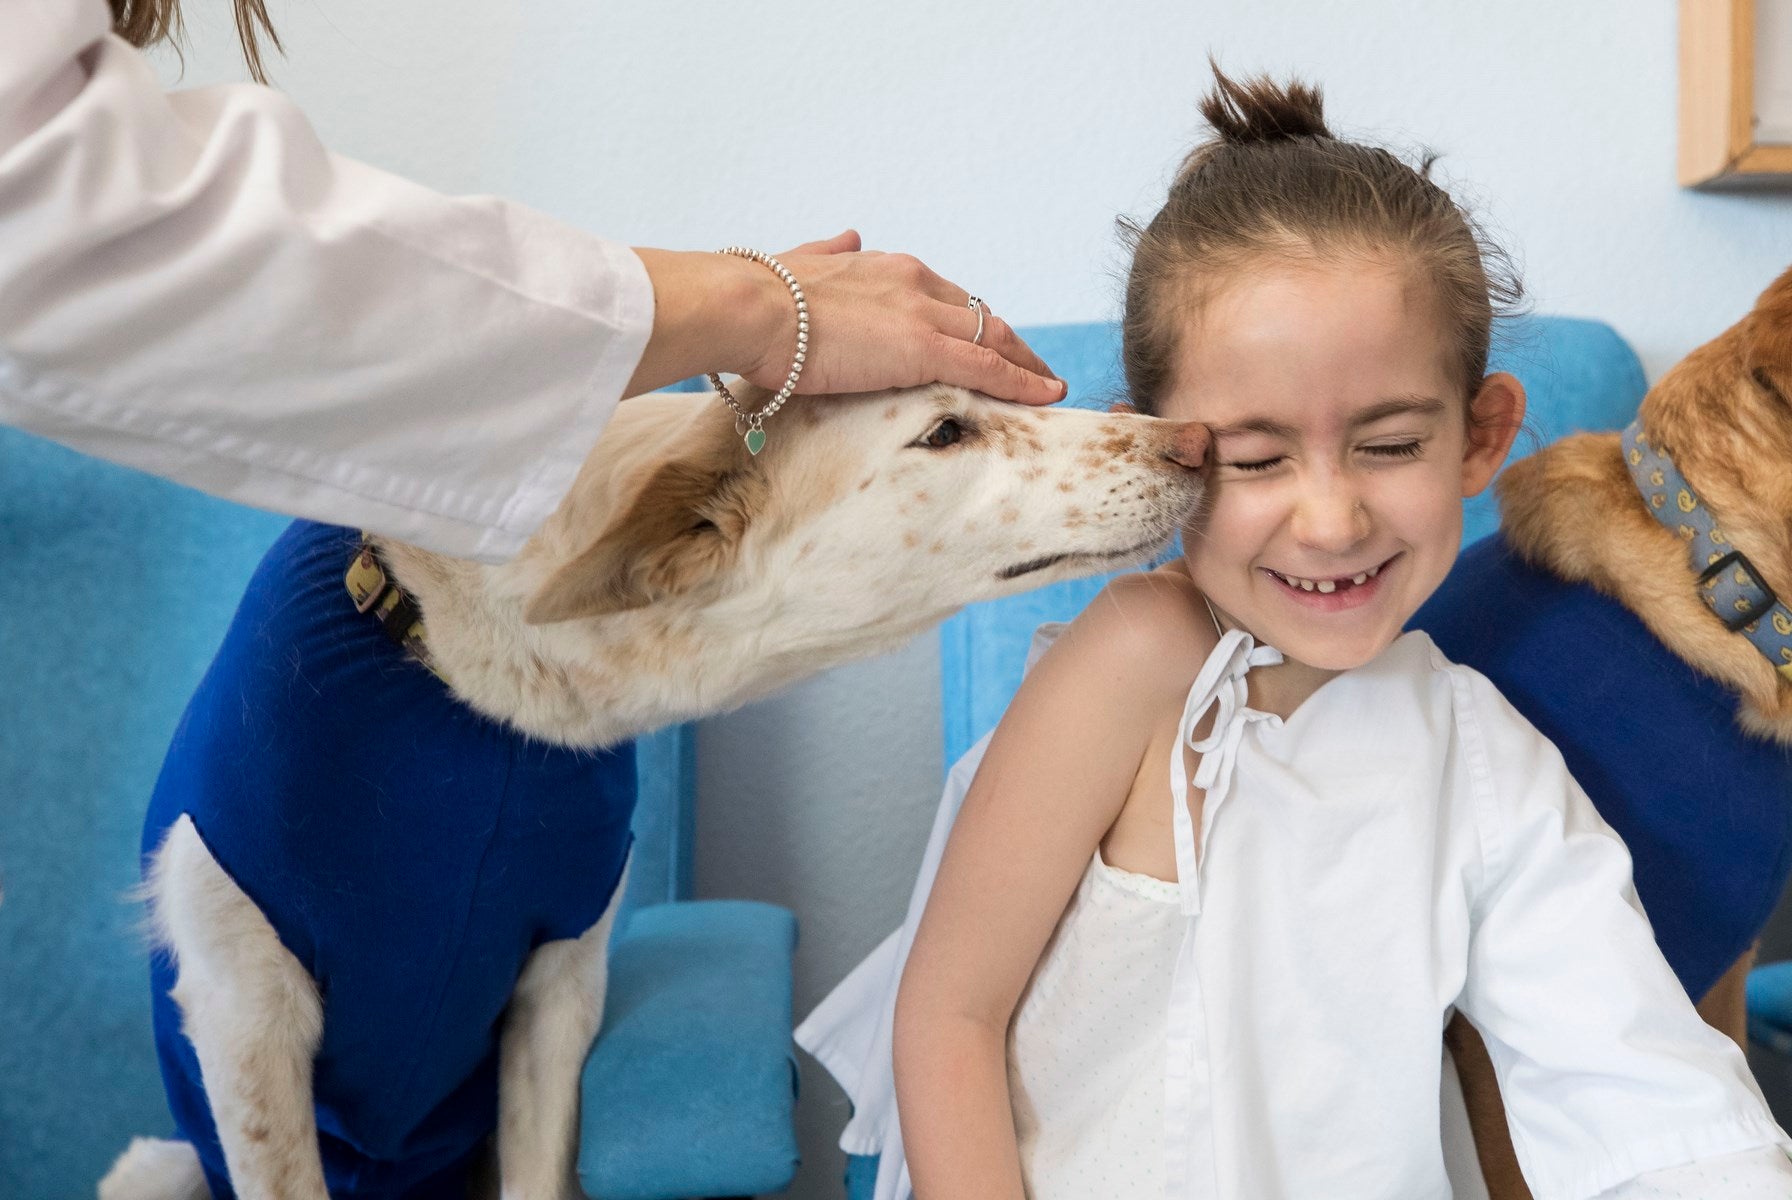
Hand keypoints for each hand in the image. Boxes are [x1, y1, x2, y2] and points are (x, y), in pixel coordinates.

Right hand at [740, 231, 1065, 405]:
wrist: (749, 308)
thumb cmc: (760, 296)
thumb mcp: (800, 263)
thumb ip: (829, 252)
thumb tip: (847, 238)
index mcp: (885, 266)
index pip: (944, 296)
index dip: (968, 323)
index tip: (984, 341)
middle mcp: (914, 282)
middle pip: (978, 316)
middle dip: (1008, 343)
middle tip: (1031, 368)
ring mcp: (922, 314)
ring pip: (995, 339)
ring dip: (1026, 365)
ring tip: (1048, 387)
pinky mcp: (922, 348)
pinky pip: (988, 367)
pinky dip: (1022, 382)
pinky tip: (1045, 397)